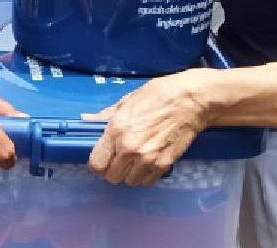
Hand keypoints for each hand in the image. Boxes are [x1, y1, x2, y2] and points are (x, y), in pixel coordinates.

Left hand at [85, 68, 213, 185]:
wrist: (191, 101)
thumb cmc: (158, 95)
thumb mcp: (127, 100)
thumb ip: (105, 115)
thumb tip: (86, 118)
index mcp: (116, 130)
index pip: (96, 164)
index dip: (97, 163)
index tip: (103, 158)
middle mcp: (129, 149)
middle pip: (111, 177)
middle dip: (113, 169)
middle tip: (120, 158)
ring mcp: (147, 159)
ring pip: (129, 182)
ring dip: (130, 174)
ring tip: (135, 160)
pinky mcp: (164, 165)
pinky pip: (147, 181)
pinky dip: (146, 176)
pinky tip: (148, 162)